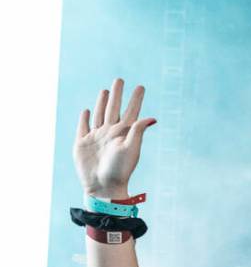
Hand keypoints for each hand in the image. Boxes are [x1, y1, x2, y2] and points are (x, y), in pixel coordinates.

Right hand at [73, 79, 155, 200]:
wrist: (103, 187)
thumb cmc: (120, 170)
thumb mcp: (131, 149)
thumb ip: (138, 131)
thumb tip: (152, 118)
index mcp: (123, 133)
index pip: (131, 111)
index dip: (136, 99)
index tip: (141, 86)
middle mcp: (110, 132)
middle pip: (113, 108)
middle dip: (117, 94)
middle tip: (120, 79)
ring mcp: (96, 137)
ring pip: (100, 114)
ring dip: (102, 102)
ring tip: (105, 90)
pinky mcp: (82, 143)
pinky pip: (84, 126)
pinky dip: (85, 118)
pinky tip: (88, 110)